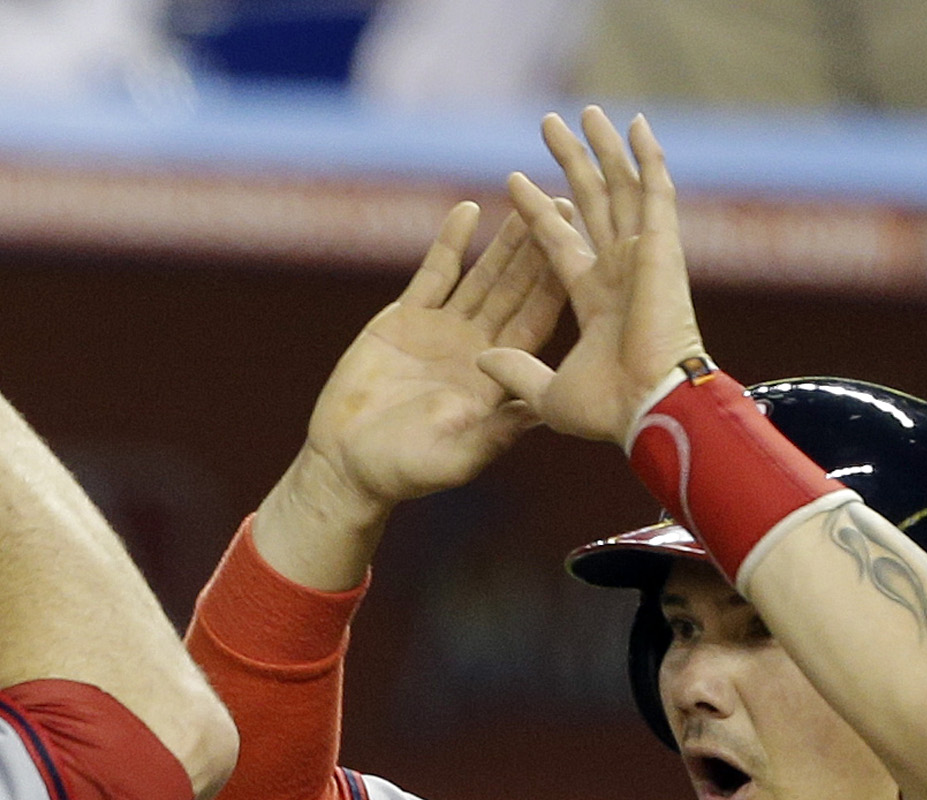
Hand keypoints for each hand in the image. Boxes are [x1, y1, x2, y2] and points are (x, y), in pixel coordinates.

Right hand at [303, 200, 565, 509]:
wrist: (346, 464)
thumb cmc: (402, 471)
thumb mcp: (457, 456)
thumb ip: (496, 431)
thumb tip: (542, 408)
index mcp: (496, 379)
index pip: (534, 324)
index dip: (555, 287)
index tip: (580, 252)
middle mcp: (476, 348)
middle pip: (515, 290)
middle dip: (539, 249)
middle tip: (563, 205)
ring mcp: (442, 331)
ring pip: (481, 275)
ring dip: (504, 240)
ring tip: (524, 200)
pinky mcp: (405, 319)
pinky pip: (434, 273)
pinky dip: (450, 243)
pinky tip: (468, 211)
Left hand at [476, 109, 708, 446]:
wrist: (646, 410)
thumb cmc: (607, 414)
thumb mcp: (546, 394)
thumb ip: (515, 372)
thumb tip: (482, 360)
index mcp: (595, 303)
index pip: (559, 243)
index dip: (539, 214)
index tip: (513, 181)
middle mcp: (620, 273)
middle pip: (591, 204)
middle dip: (570, 163)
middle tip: (548, 125)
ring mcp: (642, 257)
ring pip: (620, 188)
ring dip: (604, 149)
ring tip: (585, 111)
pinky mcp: (661, 248)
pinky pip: (655, 192)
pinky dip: (649, 158)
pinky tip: (635, 125)